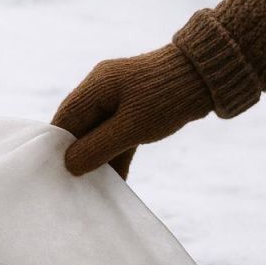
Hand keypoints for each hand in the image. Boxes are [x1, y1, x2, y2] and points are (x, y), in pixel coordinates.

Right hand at [52, 44, 212, 178]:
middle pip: (79, 129)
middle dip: (77, 156)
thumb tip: (68, 166)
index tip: (53, 175)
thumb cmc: (168, 97)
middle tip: (71, 186)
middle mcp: (101, 90)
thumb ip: (97, 148)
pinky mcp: (135, 108)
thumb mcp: (131, 127)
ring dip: (99, 159)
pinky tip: (115, 180)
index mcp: (95, 87)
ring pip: (99, 134)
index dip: (56, 148)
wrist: (212, 75)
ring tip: (93, 189)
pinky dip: (116, 155)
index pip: (63, 121)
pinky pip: (117, 135)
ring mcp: (119, 98)